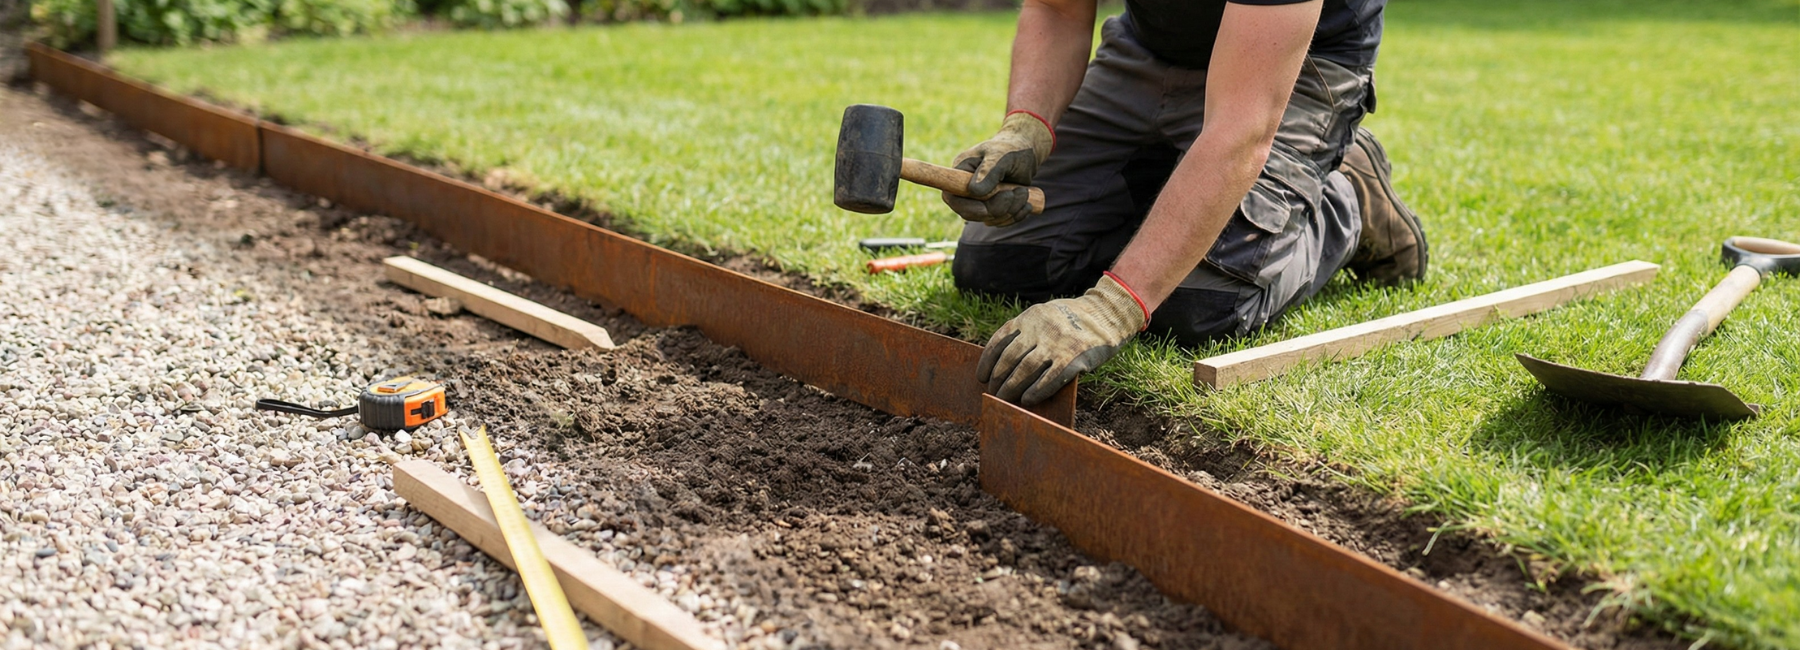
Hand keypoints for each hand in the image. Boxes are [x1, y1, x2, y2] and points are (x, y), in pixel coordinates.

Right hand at [941, 111, 1053, 227]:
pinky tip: (1026, 204)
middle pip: (970, 213)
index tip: (986, 202)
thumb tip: (973, 191)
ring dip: (1010, 211)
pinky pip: (999, 222)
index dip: (965, 206)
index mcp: (960, 172)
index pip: (952, 197)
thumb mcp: (1001, 156)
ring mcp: (978, 201)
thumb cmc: (1011, 149)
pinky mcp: (991, 208)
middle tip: (1018, 192)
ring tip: (1024, 192)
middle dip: (996, 208)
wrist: (1026, 154)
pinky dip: (1015, 216)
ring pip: (987, 219)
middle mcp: (965, 189)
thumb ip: (988, 172)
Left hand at [977, 273, 1147, 404]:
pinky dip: (1036, 391)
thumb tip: (1004, 365)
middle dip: (998, 378)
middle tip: (993, 393)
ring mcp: (1056, 344)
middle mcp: (1040, 329)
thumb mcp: (1045, 315)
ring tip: (1005, 399)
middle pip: (1010, 358)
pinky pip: (1049, 379)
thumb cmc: (1071, 321)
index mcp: (1029, 317)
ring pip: (1025, 370)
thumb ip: (1026, 332)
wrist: (1106, 315)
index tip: (981, 376)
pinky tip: (1027, 400)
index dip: (987, 361)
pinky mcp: (1073, 358)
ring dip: (1012, 387)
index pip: (999, 341)